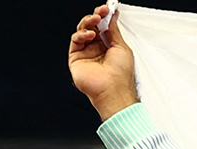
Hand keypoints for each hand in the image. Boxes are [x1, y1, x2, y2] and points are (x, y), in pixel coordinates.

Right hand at [69, 4, 138, 120]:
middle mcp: (96, 49)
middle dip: (95, 17)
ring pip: (82, 31)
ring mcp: (86, 53)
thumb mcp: (121, 47)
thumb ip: (113, 31)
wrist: (113, 90)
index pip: (103, 26)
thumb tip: (112, 16)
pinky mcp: (76, 59)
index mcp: (108, 46)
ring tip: (95, 21)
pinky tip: (89, 35)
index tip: (107, 9)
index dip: (104, 17)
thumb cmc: (121, 75)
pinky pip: (75, 41)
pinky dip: (81, 34)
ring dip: (88, 23)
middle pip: (91, 26)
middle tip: (100, 12)